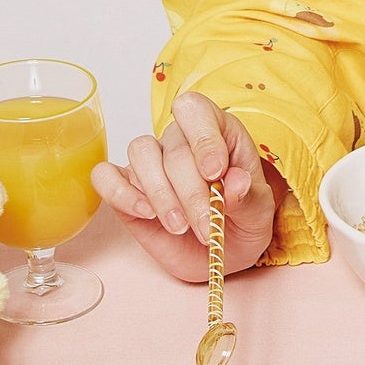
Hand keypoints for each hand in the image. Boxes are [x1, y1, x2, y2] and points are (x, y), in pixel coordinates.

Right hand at [91, 94, 280, 284]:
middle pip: (173, 147)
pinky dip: (122, 194)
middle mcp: (180, 140)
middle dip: (191, 192)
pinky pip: (106, 176)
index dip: (204, 137)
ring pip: (141, 152)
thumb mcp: (258, 214)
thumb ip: (248, 197)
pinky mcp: (126, 189)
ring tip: (180, 226)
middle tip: (207, 226)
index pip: (197, 110)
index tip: (215, 173)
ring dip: (161, 194)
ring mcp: (151, 163)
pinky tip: (147, 214)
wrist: (221, 255)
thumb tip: (236, 182)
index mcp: (217, 131)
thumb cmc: (241, 223)